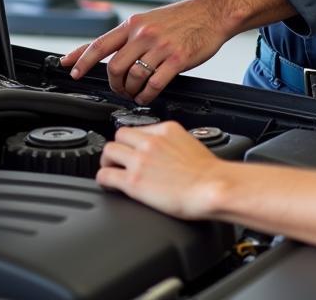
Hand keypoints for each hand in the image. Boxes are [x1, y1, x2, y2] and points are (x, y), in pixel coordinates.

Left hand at [59, 0, 229, 103]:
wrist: (211, 12)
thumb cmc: (183, 18)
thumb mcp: (151, 20)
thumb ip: (132, 36)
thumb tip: (113, 52)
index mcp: (134, 24)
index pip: (100, 43)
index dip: (81, 58)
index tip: (70, 68)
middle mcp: (143, 34)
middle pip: (114, 67)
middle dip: (113, 84)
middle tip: (119, 89)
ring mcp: (160, 47)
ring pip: (132, 78)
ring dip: (130, 91)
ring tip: (135, 93)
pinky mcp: (176, 59)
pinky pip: (154, 85)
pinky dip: (146, 95)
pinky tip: (147, 95)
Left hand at [97, 121, 228, 219]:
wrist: (212, 187)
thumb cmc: (209, 172)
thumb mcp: (191, 144)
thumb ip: (173, 143)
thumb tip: (167, 152)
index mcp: (166, 129)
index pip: (138, 128)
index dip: (133, 141)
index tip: (132, 150)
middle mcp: (150, 141)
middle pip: (119, 136)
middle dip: (118, 148)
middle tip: (119, 161)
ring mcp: (140, 160)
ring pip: (108, 151)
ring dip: (108, 162)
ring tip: (112, 171)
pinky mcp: (133, 181)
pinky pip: (105, 175)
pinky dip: (103, 180)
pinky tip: (109, 185)